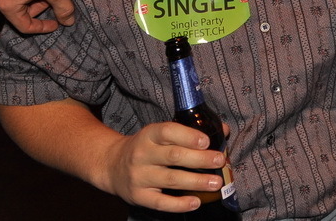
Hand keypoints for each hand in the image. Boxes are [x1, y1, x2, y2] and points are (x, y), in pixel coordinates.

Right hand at [101, 122, 227, 212]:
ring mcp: (139, 176)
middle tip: (220, 161)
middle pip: (174, 156)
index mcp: (150, 135)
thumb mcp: (161, 133)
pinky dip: (179, 204)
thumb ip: (190, 131)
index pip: (168, 132)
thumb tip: (224, 130)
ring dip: (196, 182)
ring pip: (171, 179)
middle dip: (200, 159)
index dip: (189, 136)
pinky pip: (161, 203)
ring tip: (216, 183)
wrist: (112, 165)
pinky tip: (196, 202)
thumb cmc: (146, 147)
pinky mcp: (138, 196)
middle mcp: (142, 154)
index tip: (207, 141)